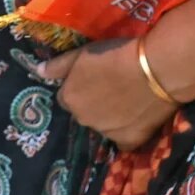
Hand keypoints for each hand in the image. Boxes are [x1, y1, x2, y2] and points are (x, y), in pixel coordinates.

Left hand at [41, 36, 175, 150]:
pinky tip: (138, 119)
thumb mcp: (82, 53)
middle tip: (114, 87)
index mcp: (69, 99)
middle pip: (85, 112)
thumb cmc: (116, 55)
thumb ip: (58, 66)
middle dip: (94, 103)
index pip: (67, 97)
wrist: (156, 69)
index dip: (81, 88)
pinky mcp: (129, 140)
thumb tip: (38, 71)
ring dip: (111, 117)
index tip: (96, 79)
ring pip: (104, 125)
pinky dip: (128, 132)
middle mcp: (83, 119)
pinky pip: (124, 140)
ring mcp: (106, 132)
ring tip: (130, 99)